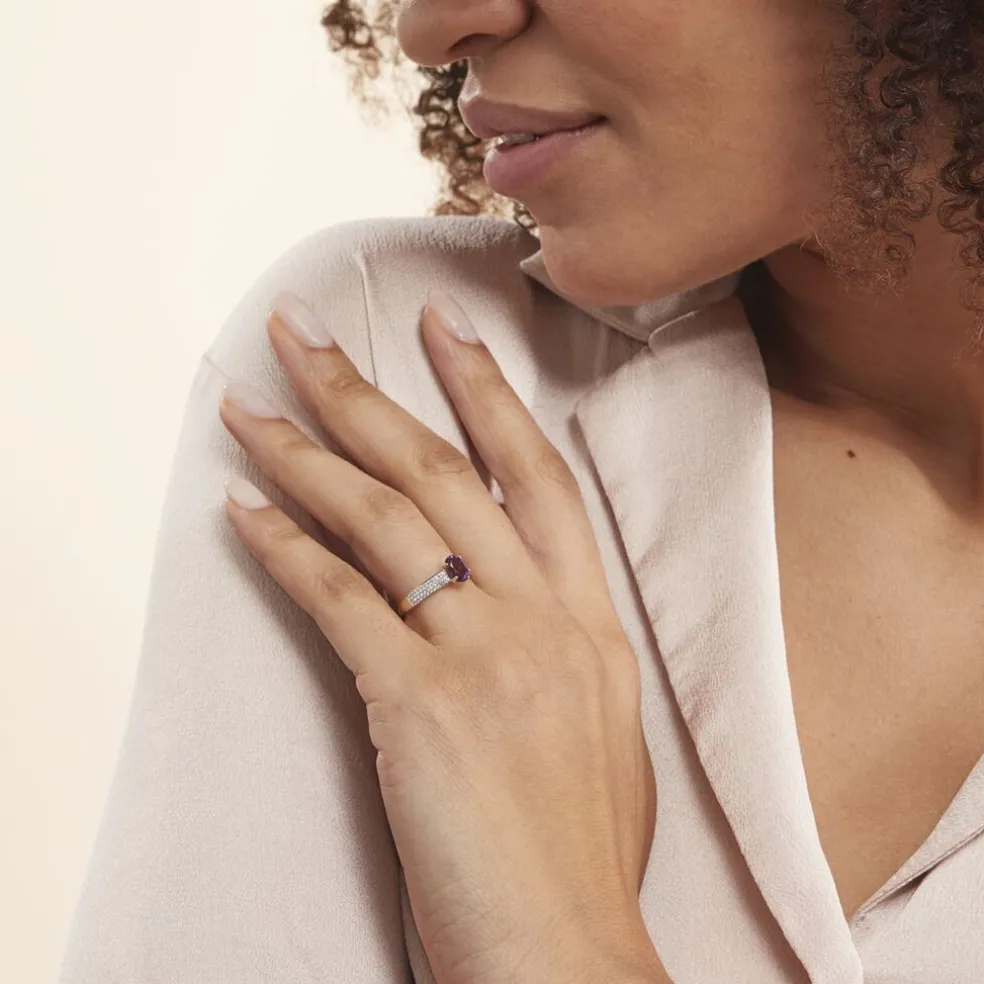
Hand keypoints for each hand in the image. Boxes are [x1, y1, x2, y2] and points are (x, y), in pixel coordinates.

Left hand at [217, 289, 659, 983]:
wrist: (566, 948)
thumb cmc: (582, 852)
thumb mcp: (601, 727)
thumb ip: (559, 647)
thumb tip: (509, 602)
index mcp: (590, 621)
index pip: (536, 475)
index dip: (486, 393)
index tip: (443, 330)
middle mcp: (541, 618)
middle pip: (443, 473)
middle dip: (366, 391)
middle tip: (307, 332)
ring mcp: (483, 655)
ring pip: (383, 520)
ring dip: (304, 454)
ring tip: (251, 410)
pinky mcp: (418, 705)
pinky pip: (339, 600)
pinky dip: (284, 549)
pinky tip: (242, 513)